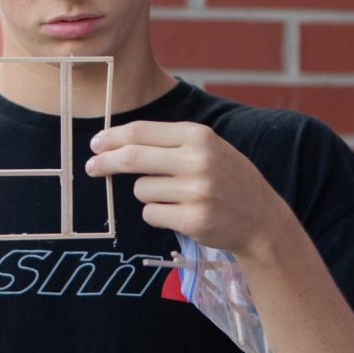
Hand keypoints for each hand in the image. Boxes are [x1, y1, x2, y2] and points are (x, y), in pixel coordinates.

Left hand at [85, 120, 284, 258]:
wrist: (262, 219)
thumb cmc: (227, 178)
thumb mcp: (207, 147)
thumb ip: (168, 142)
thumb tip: (116, 142)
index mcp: (199, 135)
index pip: (141, 132)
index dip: (112, 137)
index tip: (96, 143)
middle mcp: (197, 161)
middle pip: (132, 157)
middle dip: (105, 162)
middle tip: (91, 167)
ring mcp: (196, 192)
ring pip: (141, 190)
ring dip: (148, 194)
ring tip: (176, 196)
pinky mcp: (192, 220)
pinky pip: (151, 214)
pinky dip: (158, 214)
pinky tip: (181, 213)